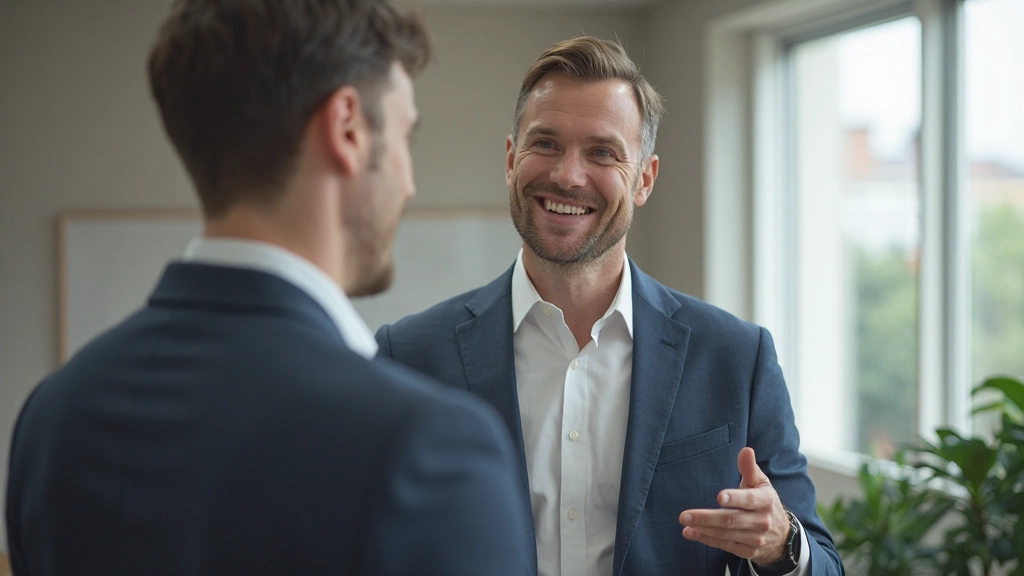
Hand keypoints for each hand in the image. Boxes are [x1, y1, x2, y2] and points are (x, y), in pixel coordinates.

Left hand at [678, 447, 790, 564]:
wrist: (782, 537)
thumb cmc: (765, 503)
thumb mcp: (761, 484)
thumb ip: (750, 468)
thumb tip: (746, 450)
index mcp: (765, 501)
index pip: (749, 500)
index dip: (734, 498)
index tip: (719, 497)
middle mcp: (761, 521)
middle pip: (731, 520)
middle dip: (707, 518)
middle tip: (685, 515)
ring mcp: (754, 538)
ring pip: (726, 534)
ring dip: (703, 529)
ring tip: (685, 523)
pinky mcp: (747, 551)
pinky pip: (724, 545)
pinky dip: (706, 539)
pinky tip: (691, 533)